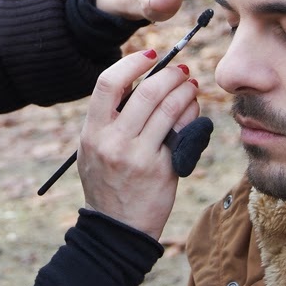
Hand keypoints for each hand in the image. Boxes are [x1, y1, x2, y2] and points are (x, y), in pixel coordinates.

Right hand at [77, 50, 199, 239]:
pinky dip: (191, 115)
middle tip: (181, 70)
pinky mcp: (161, 169)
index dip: (131, 63)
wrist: (116, 230)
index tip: (149, 55)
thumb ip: (108, 119)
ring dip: (185, 91)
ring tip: (191, 86)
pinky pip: (181, 132)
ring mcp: (138, 156)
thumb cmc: (106, 183)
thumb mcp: (93, 149)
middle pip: (146, 92)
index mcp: (92, 131)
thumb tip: (138, 81)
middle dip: (169, 74)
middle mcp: (112, 141)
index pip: (108, 83)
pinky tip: (193, 111)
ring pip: (169, 109)